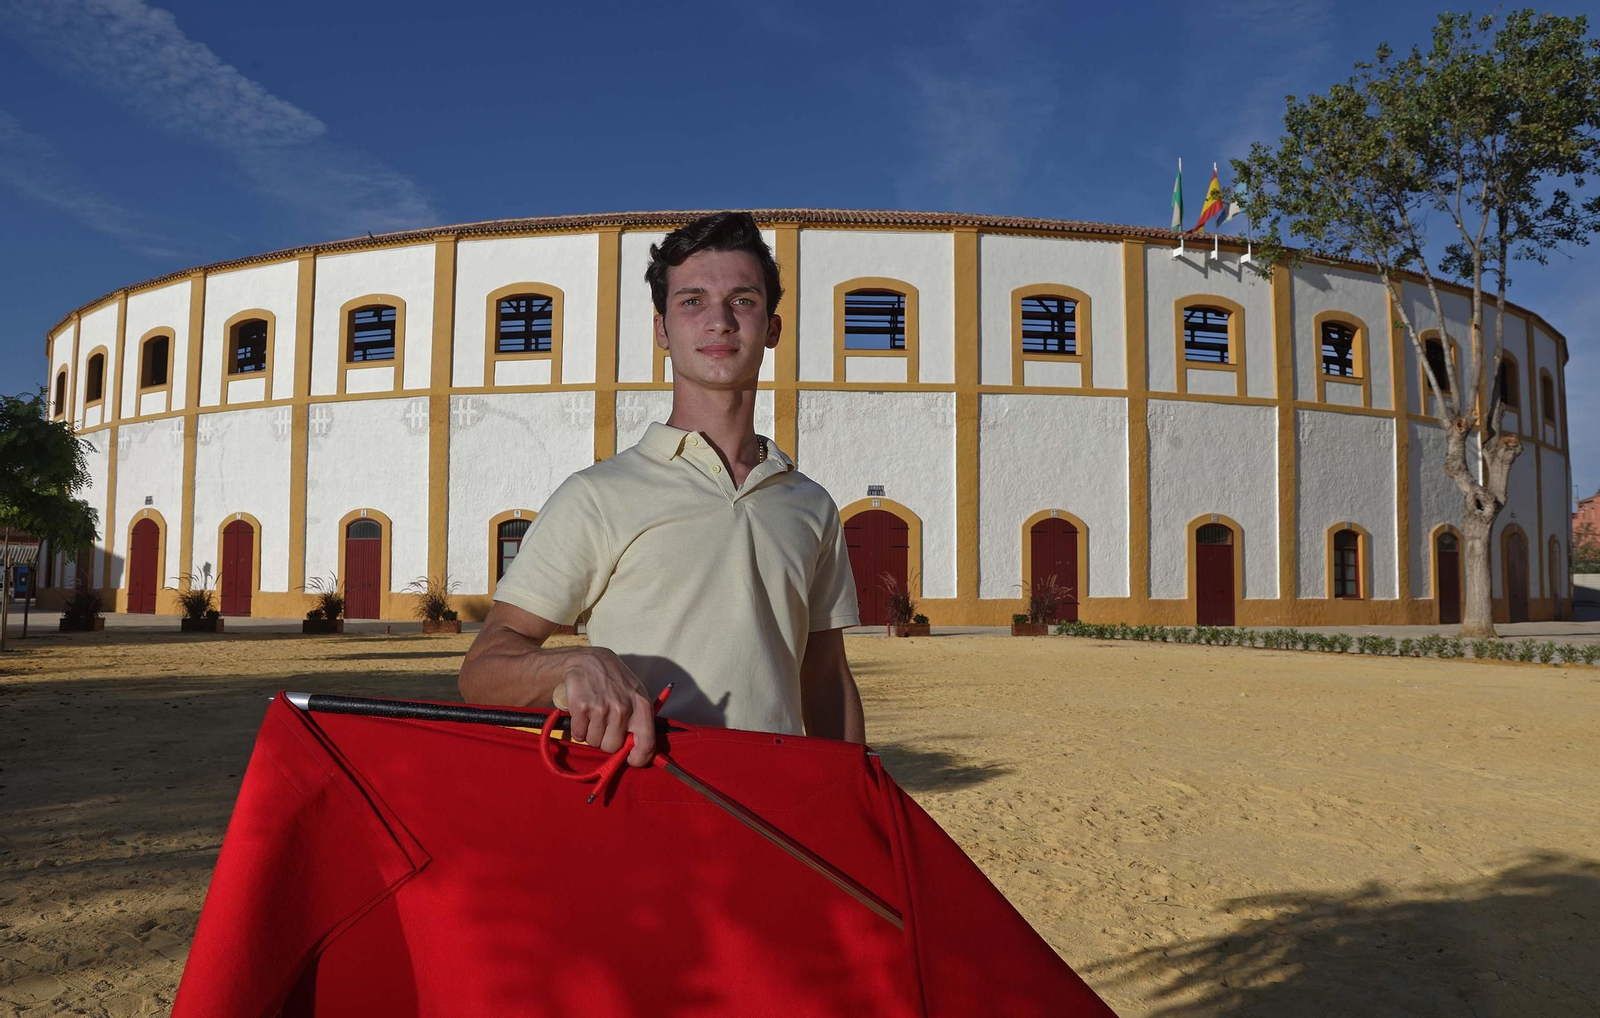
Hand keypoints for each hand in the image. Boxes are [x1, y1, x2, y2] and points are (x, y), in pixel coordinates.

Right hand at [556, 649, 656, 766]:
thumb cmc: (616, 682)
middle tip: (606, 727)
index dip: (637, 758)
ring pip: (594, 742)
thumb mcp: (636, 695)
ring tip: (594, 716)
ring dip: (592, 734)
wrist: (590, 661)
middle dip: (607, 742)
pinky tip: (584, 713)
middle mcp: (623, 708)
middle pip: (612, 748)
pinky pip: (579, 735)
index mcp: (642, 706)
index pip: (647, 745)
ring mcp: (601, 708)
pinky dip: (579, 729)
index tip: (629, 759)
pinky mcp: (582, 707)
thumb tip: (639, 752)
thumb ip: (640, 721)